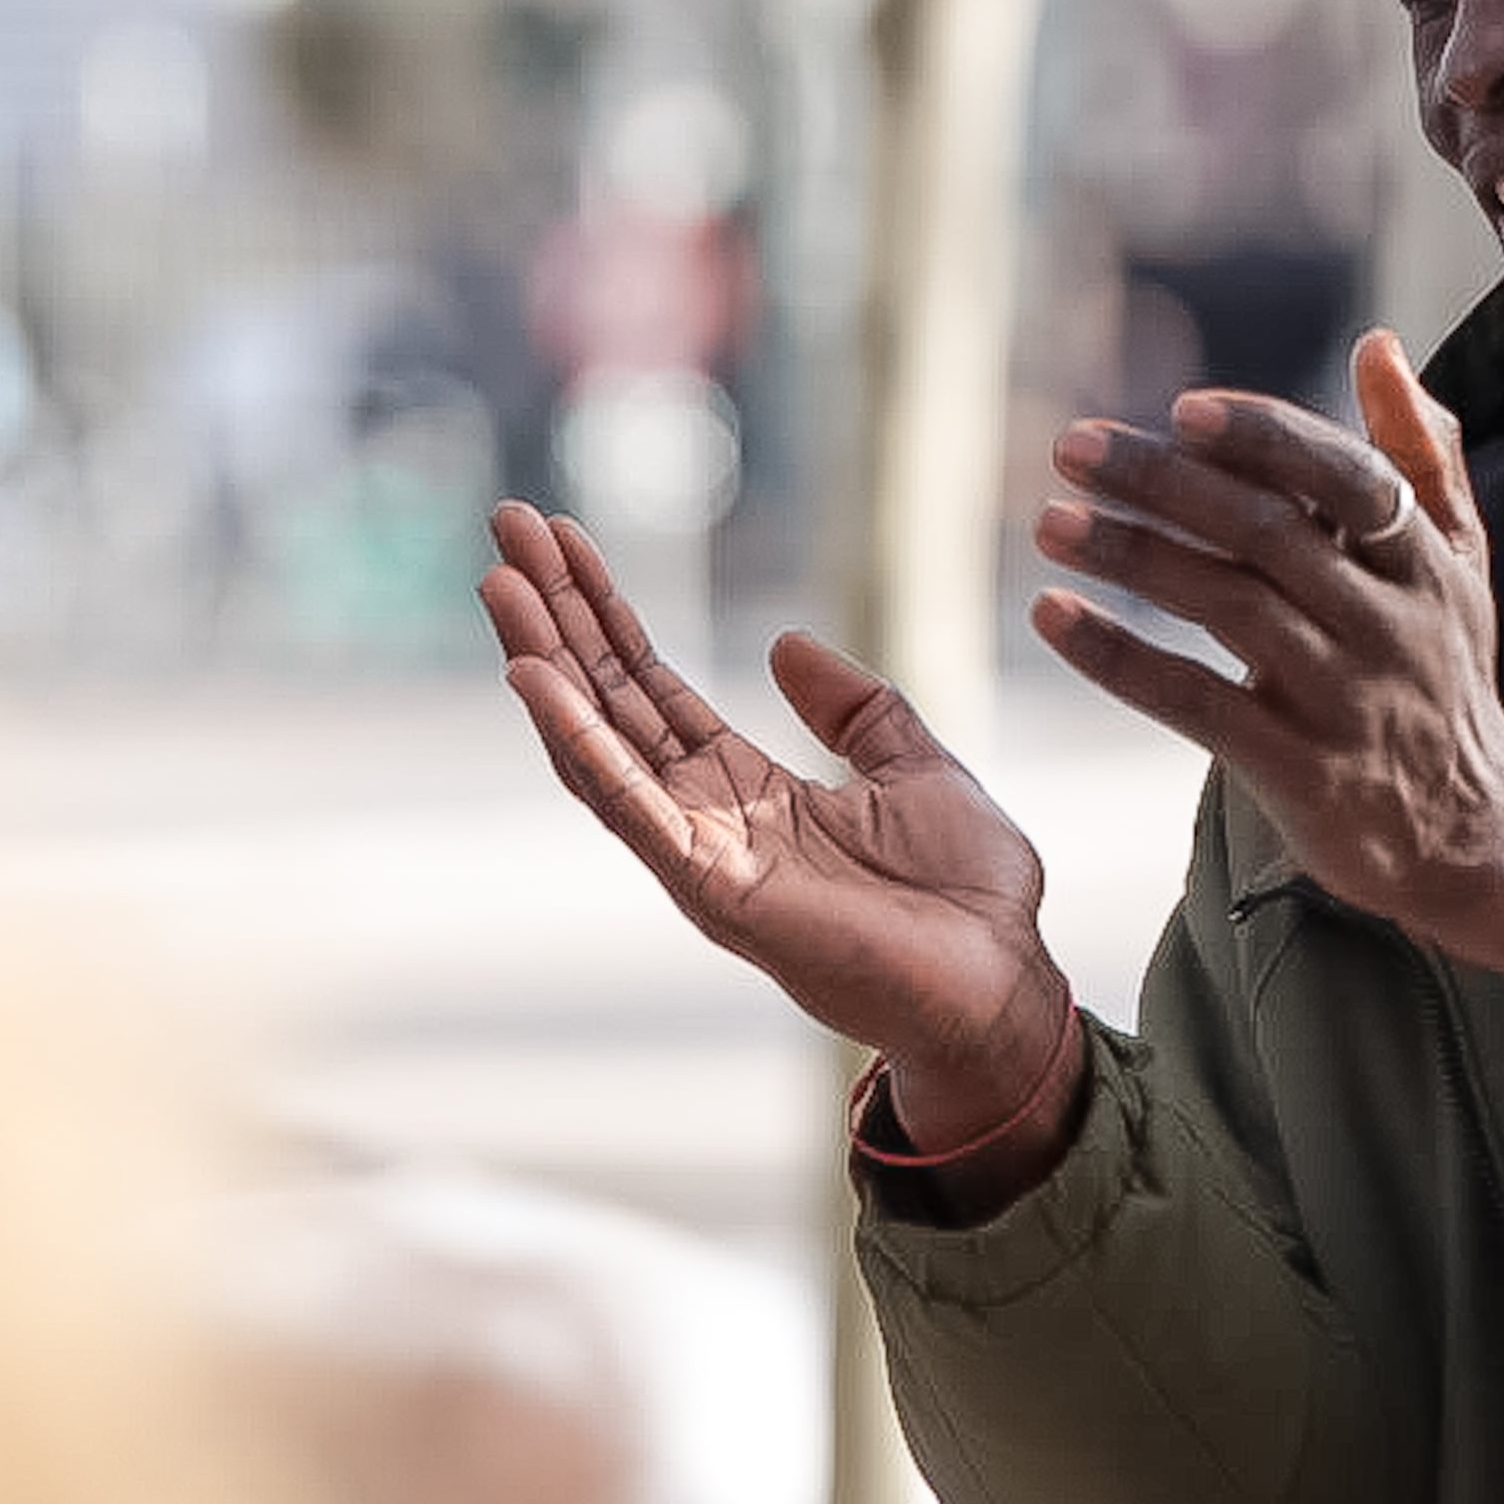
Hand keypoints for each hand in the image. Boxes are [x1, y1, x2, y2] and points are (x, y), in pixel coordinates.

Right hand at [480, 504, 1072, 1153]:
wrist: (1003, 978)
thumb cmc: (969, 892)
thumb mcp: (914, 765)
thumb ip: (853, 707)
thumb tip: (785, 642)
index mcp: (748, 788)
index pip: (652, 686)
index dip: (607, 613)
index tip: (560, 538)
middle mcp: (706, 817)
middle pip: (609, 700)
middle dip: (557, 614)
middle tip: (506, 524)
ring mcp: (700, 855)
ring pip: (597, 744)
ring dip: (545, 661)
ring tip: (500, 581)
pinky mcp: (712, 890)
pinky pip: (629, 807)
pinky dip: (578, 742)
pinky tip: (533, 678)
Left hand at [1030, 333, 1503, 1115]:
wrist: (1477, 837)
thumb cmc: (1446, 679)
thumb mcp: (1458, 565)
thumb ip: (1418, 454)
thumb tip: (1376, 345)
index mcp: (1423, 561)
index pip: (1346, 477)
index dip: (1266, 438)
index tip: (1182, 408)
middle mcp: (1389, 622)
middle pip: (1268, 533)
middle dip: (1165, 481)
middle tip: (1073, 447)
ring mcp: (1345, 699)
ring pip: (1229, 608)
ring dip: (1132, 556)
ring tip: (1051, 524)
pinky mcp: (1301, 772)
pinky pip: (1198, 704)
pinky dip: (1120, 659)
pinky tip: (1055, 618)